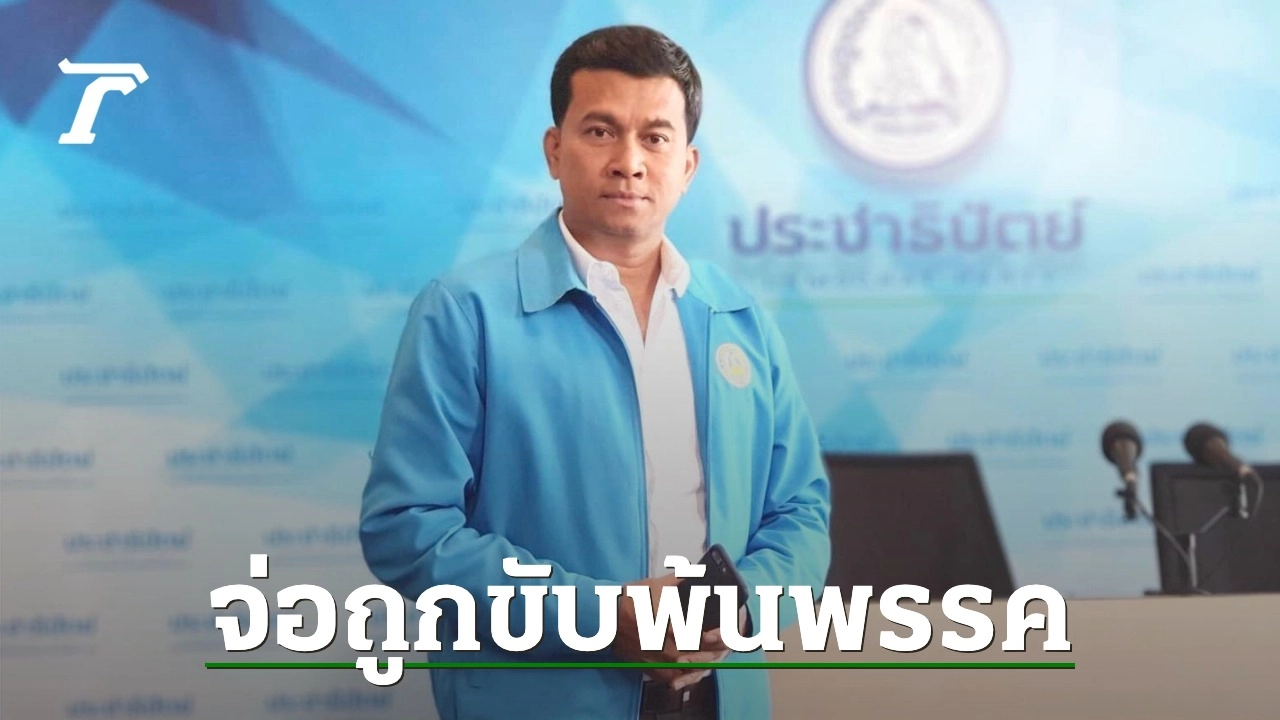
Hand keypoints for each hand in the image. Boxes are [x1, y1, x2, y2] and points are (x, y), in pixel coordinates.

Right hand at [613, 575, 727, 687]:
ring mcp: (660, 661)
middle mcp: (667, 647)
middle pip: (703, 654)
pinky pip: (676, 678)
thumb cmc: (628, 602)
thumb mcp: (654, 585)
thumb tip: (697, 572)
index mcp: (671, 625)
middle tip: (728, 641)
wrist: (603, 620)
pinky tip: (694, 667)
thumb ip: (680, 579)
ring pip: (692, 669)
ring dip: (707, 662)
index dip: (722, 635)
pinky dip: (689, 674)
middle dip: (719, 649)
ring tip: (715, 654)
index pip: (705, 635)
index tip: (730, 630)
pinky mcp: (651, 670)